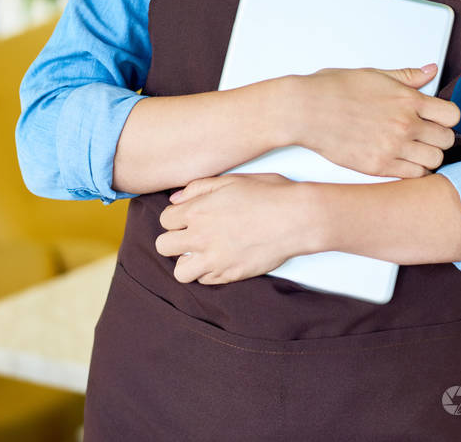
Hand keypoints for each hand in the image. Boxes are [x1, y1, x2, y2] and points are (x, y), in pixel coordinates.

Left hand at [155, 173, 312, 284]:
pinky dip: (209, 272)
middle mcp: (200, 237)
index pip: (164, 220)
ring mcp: (214, 259)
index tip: (188, 217)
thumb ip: (199, 187)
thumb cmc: (268, 193)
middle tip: (192, 235)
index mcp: (198, 210)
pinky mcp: (230, 275)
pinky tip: (222, 259)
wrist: (296, 218)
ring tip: (203, 252)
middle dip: (175, 240)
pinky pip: (205, 281)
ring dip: (187, 262)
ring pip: (179, 272)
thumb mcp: (232, 180)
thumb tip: (176, 199)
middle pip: (164, 246)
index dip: (176, 217)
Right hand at [291, 65, 459, 178]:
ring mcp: (393, 148)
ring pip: (434, 160)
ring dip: (428, 155)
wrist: (306, 110)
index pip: (451, 115)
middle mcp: (405, 125)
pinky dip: (413, 170)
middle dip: (439, 136)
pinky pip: (414, 175)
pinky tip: (402, 161)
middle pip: (447, 140)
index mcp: (407, 99)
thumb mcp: (374, 75)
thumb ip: (407, 76)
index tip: (437, 118)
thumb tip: (430, 71)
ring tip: (414, 149)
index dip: (447, 117)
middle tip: (425, 134)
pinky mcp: (379, 167)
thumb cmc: (333, 89)